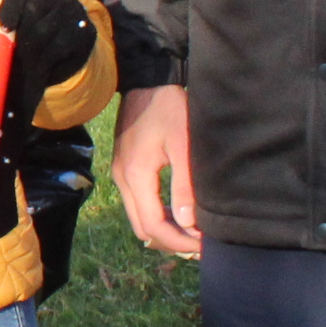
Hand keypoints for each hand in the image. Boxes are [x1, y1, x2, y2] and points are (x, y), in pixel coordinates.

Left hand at [0, 0, 100, 125]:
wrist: (53, 51)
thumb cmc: (20, 27)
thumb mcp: (2, 14)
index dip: (10, 4)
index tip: (2, 26)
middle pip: (34, 8)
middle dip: (18, 32)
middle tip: (8, 49)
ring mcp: (74, 9)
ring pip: (46, 28)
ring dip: (28, 48)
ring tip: (20, 61)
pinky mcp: (84, 30)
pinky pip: (61, 44)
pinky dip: (45, 57)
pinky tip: (38, 65)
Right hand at [111, 83, 202, 260]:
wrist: (148, 81)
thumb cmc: (170, 109)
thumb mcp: (183, 145)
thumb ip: (185, 185)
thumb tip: (189, 224)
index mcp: (135, 176)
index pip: (154, 226)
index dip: (179, 242)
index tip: (204, 245)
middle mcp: (122, 179)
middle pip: (143, 228)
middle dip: (172, 242)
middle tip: (202, 244)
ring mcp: (120, 174)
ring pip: (138, 219)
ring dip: (164, 230)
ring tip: (193, 232)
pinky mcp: (125, 168)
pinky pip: (137, 204)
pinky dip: (157, 216)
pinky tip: (178, 213)